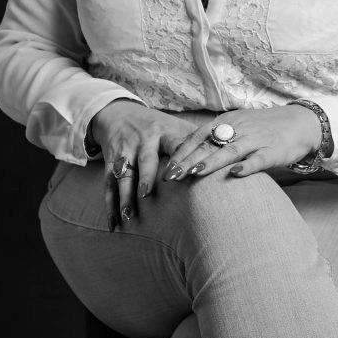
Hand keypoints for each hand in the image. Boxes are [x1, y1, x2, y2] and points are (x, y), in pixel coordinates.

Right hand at [89, 101, 197, 230]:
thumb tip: (228, 155)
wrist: (120, 113)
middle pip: (145, 158)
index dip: (180, 158)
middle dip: (145, 176)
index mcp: (165, 132)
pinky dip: (110, 205)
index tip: (185, 173)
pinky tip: (114, 225)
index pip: (175, 145)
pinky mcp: (111, 162)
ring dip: (124, 195)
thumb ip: (198, 142)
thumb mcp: (176, 127)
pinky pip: (109, 185)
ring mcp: (126, 152)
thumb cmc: (158, 127)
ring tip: (128, 216)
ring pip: (124, 174)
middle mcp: (144, 141)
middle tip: (146, 194)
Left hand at [164, 106, 321, 181]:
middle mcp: (239, 128)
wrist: (299, 123)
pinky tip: (236, 174)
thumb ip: (216, 138)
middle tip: (171, 175)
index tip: (166, 167)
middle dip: (189, 160)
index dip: (182, 151)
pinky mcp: (273, 151)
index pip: (199, 136)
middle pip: (210, 145)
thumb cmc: (263, 128)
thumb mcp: (237, 127)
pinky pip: (259, 159)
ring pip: (231, 151)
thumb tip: (188, 154)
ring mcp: (256, 139)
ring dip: (212, 162)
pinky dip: (247, 166)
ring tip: (195, 173)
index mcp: (227, 122)